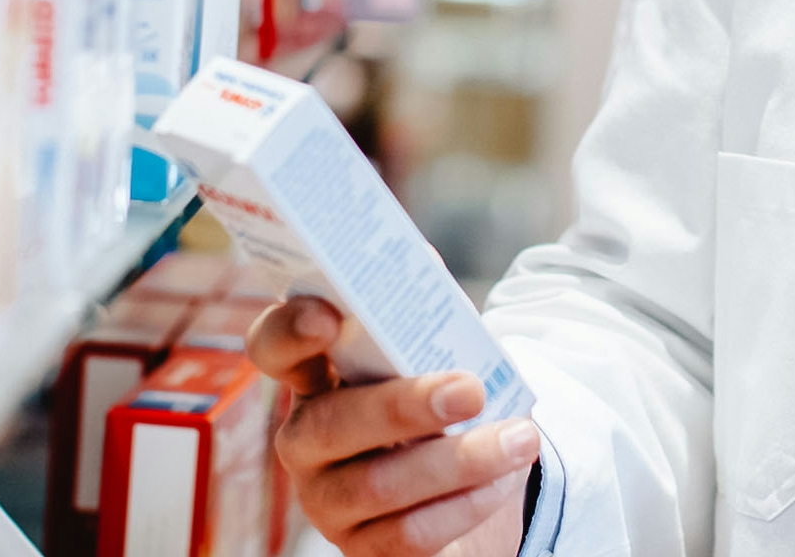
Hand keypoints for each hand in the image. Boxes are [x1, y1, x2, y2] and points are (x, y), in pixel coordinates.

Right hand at [249, 297, 536, 556]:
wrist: (456, 482)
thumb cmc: (436, 399)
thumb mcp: (429, 354)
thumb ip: (422, 314)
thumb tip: (423, 266)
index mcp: (315, 378)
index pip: (273, 348)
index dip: (289, 331)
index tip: (328, 316)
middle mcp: (307, 440)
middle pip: (333, 425)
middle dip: (406, 406)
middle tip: (471, 390)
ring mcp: (328, 499)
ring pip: (379, 486)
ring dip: (460, 462)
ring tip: (521, 439)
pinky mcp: (363, 547)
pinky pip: (408, 534)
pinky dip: (466, 505)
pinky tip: (504, 480)